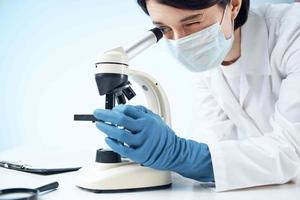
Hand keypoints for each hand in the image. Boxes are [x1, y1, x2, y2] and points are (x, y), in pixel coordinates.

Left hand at [94, 104, 213, 181]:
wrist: (173, 151)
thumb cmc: (162, 135)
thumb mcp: (154, 118)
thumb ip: (140, 112)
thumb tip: (122, 109)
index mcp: (147, 119)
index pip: (127, 110)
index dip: (115, 109)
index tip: (109, 110)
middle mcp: (145, 129)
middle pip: (121, 120)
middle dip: (106, 115)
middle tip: (97, 113)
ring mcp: (142, 142)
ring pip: (120, 135)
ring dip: (107, 129)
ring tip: (100, 125)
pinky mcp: (140, 155)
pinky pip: (122, 149)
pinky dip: (113, 144)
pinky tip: (107, 139)